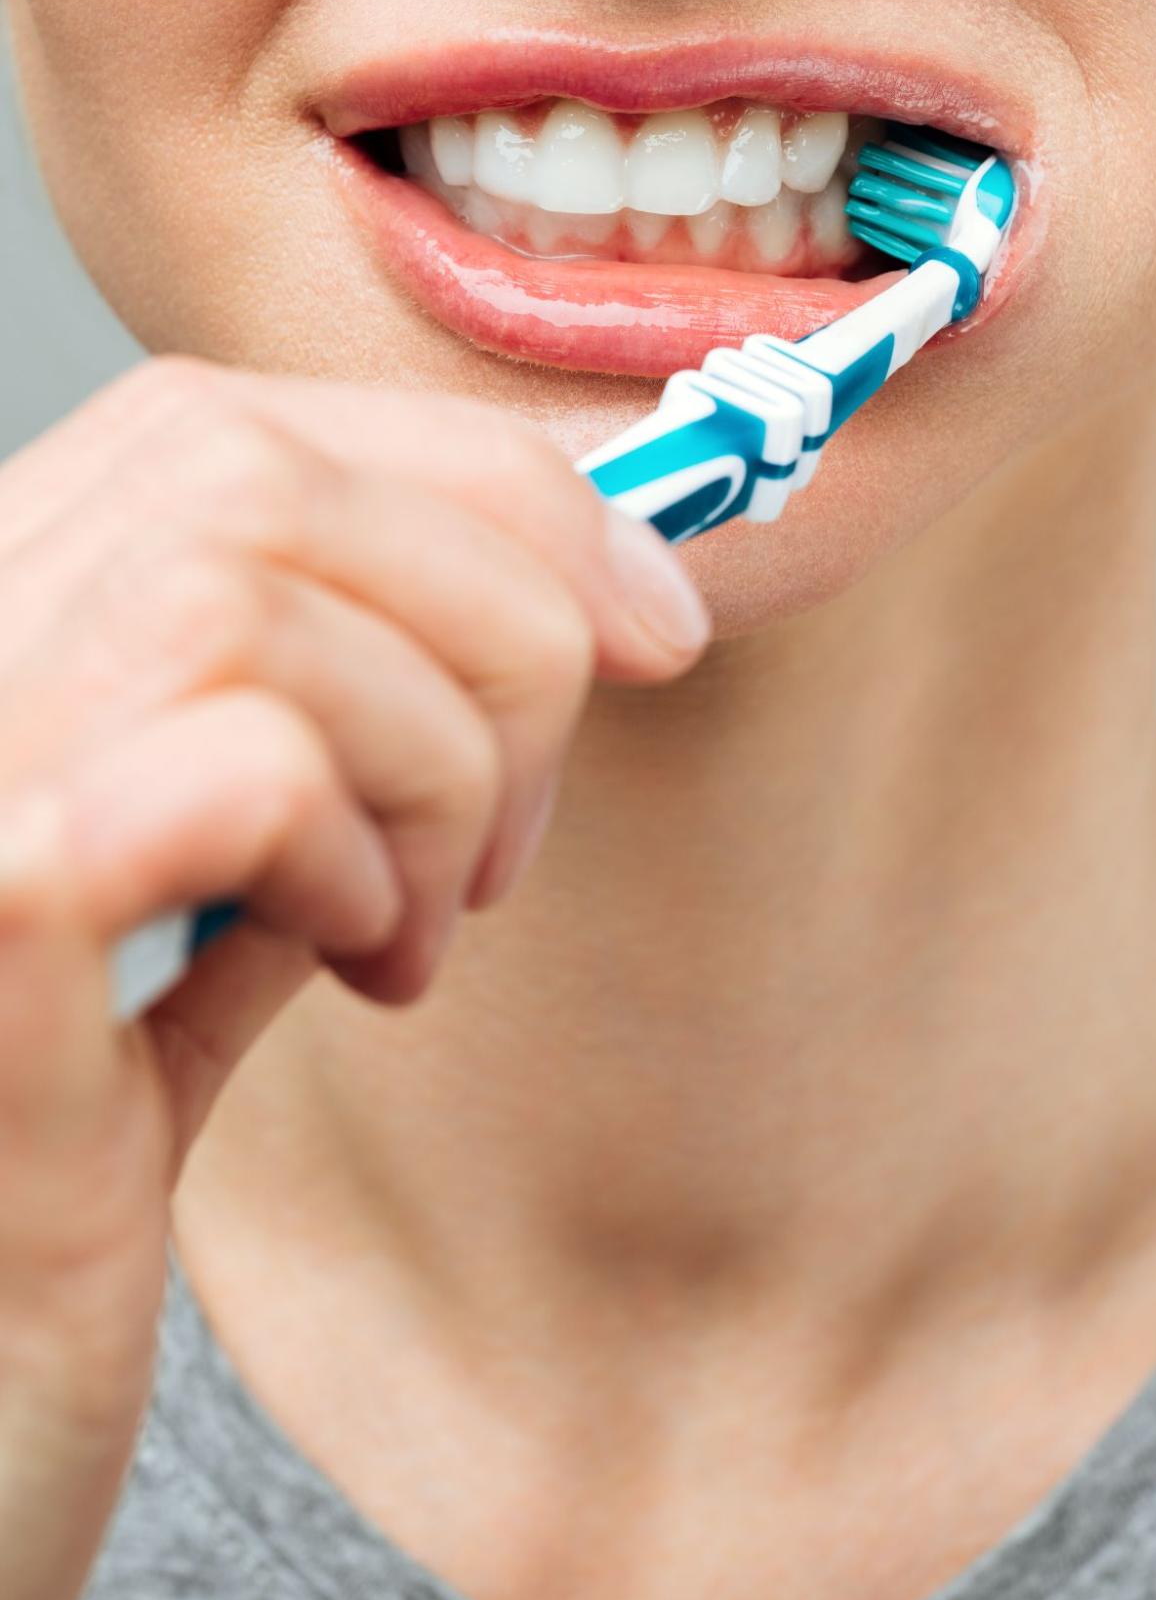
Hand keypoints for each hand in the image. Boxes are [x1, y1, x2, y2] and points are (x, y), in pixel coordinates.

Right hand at [0, 355, 709, 1599]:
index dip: (470, 487)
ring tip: (406, 931)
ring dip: (430, 768)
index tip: (646, 614)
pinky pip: (239, 761)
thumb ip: (327, 752)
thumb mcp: (207, 912)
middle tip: (505, 833)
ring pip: (260, 604)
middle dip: (488, 626)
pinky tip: (339, 966)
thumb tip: (568, 600)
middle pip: (254, 476)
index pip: (223, 424)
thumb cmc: (65, 1175)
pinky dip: (352, 850)